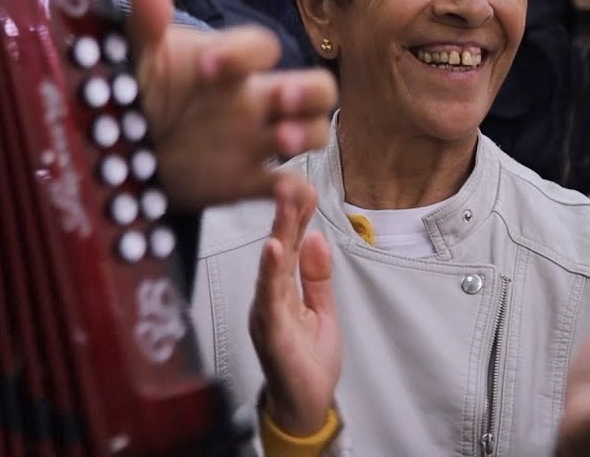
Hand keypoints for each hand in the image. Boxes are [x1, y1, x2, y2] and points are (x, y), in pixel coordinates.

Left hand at [117, 0, 337, 208]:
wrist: (114, 150)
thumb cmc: (133, 90)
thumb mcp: (132, 56)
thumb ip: (141, 19)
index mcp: (227, 62)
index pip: (261, 46)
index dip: (245, 52)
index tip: (209, 68)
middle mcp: (252, 98)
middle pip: (314, 87)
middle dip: (308, 92)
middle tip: (281, 100)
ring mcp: (253, 140)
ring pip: (311, 131)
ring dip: (305, 135)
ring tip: (281, 142)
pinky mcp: (245, 181)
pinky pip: (285, 187)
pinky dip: (294, 194)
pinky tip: (284, 197)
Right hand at [249, 175, 340, 436]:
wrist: (303, 407)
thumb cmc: (307, 363)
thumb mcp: (322, 311)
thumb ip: (318, 277)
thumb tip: (317, 239)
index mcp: (281, 292)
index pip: (290, 247)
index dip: (297, 216)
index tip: (303, 186)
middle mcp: (269, 299)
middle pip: (278, 250)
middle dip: (285, 214)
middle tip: (291, 181)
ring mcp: (267, 315)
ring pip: (272, 267)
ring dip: (278, 232)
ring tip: (284, 205)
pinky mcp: (272, 333)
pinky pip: (270, 298)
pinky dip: (271, 272)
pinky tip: (273, 249)